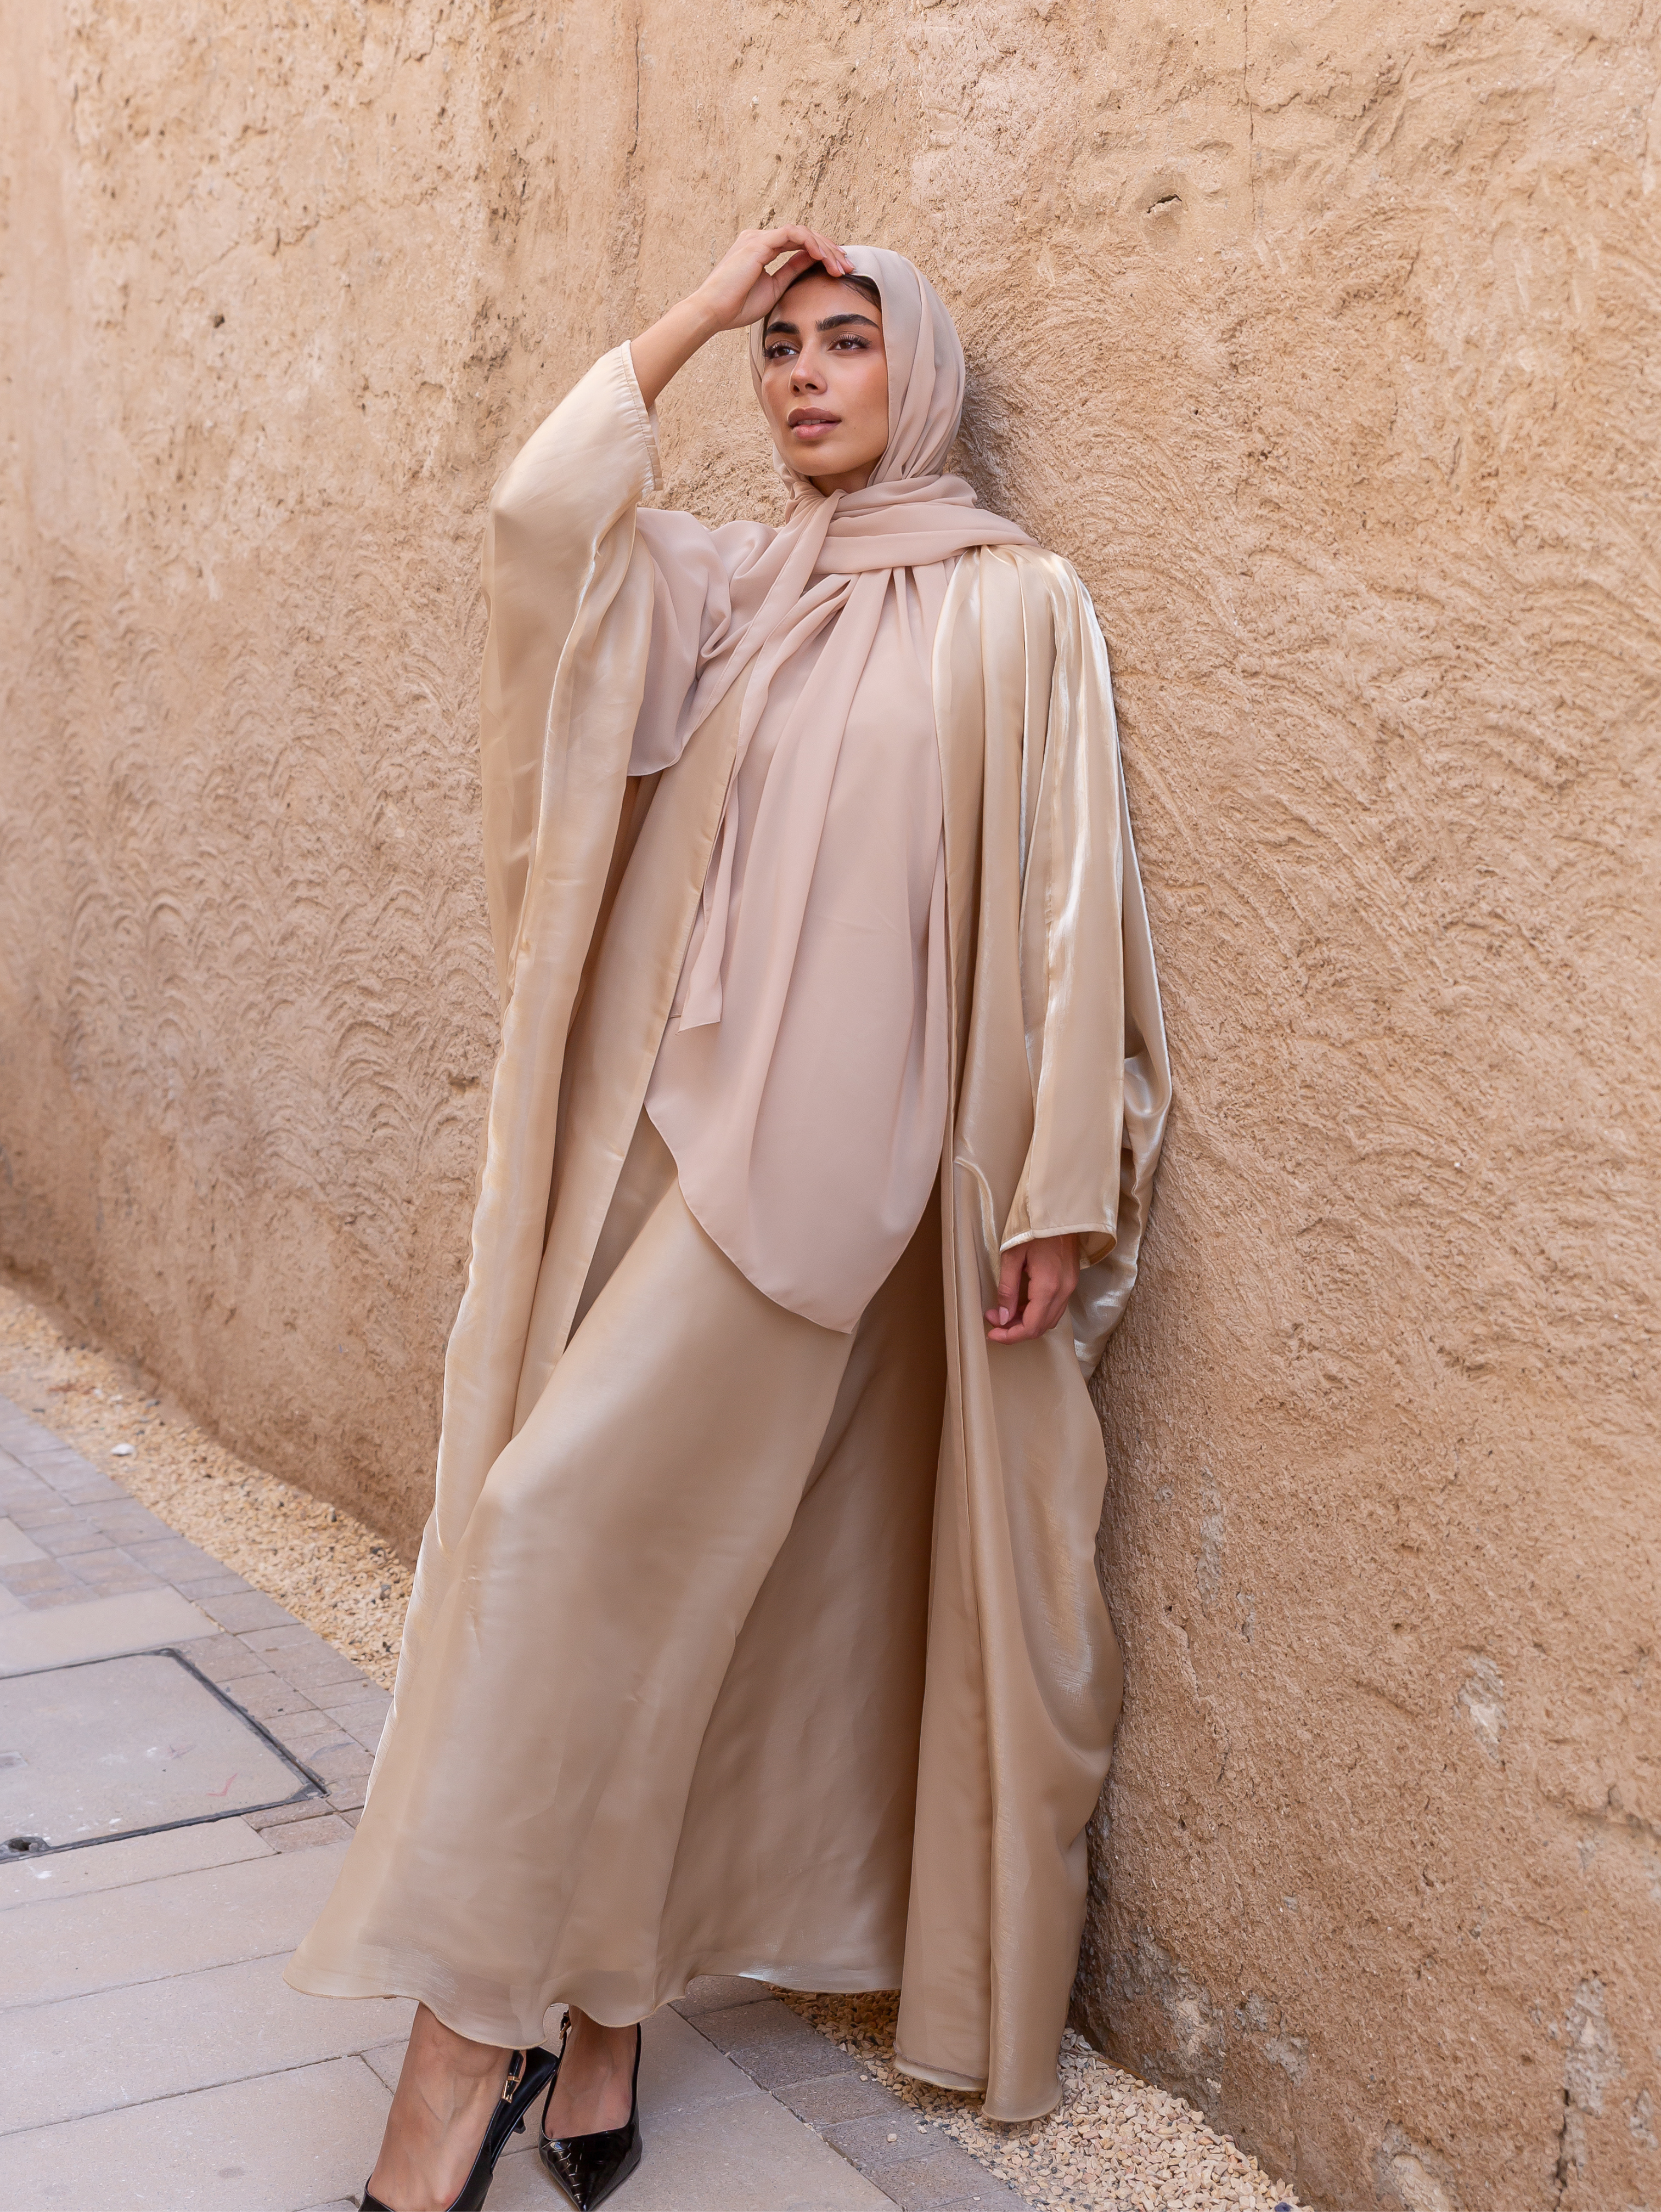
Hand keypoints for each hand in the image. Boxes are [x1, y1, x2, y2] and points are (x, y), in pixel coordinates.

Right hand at [631, 225, 851, 409]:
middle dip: (830, 250)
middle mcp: (759, 238)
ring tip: (840, 266)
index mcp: (761, 248)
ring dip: (825, 248)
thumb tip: (811, 262)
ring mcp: (758, 237)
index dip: (821, 254)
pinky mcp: (759, 243)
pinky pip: (794, 235)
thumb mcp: (774, 289)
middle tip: (848, 267)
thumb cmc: (736, 307)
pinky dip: (812, 244)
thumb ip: (791, 272)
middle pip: (804, 235)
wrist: (712, 312)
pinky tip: (823, 259)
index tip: (839, 271)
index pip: (799, 243)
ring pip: (803, 232)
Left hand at [984, 1234, 1080, 1344]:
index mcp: (1048, 1286)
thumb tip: (1003, 1316)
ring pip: (1049, 1320)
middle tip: (994, 1319)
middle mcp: (1063, 1291)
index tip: (993, 1333)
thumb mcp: (1012, 1256)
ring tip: (1004, 1312)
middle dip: (1015, 1329)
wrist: (1060, 1211)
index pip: (1031, 1327)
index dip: (1010, 1336)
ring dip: (1026, 1322)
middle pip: (1040, 1327)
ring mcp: (1070, 1288)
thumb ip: (1007, 1289)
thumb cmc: (1034, 1228)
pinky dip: (1037, 1312)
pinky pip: (1055, 1308)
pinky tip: (1021, 1304)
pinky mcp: (1071, 1283)